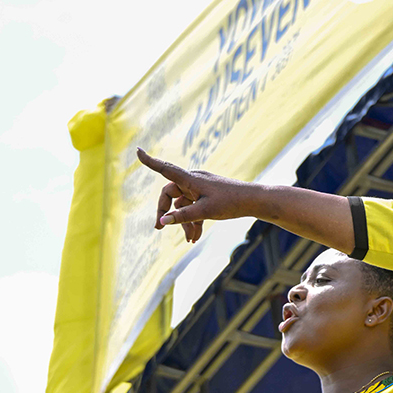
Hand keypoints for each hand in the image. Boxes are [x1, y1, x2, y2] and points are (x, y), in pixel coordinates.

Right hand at [137, 148, 253, 242]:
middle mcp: (193, 180)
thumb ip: (183, 216)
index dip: (150, 161)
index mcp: (191, 179)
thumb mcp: (205, 211)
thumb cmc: (231, 202)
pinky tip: (195, 238)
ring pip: (183, 205)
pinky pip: (194, 208)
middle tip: (159, 228)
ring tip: (190, 240)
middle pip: (170, 194)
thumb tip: (163, 221)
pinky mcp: (207, 195)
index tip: (137, 151)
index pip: (165, 169)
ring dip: (183, 222)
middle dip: (166, 212)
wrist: (254, 201)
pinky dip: (193, 221)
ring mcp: (200, 188)